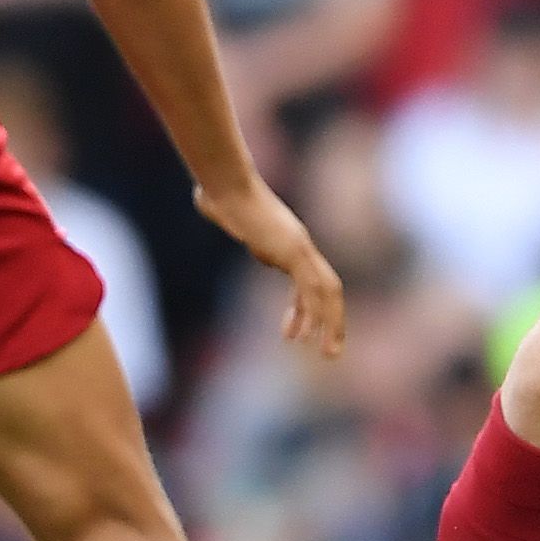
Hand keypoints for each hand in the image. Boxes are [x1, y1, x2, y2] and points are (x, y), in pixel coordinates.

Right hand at [197, 178, 345, 356]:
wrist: (225, 186)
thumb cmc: (219, 194)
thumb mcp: (222, 211)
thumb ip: (222, 214)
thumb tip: (206, 202)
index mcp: (288, 242)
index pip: (309, 282)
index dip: (304, 310)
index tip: (292, 334)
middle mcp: (300, 246)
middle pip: (328, 288)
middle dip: (333, 321)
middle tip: (330, 352)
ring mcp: (299, 247)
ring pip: (327, 291)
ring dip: (331, 324)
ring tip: (327, 354)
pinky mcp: (294, 251)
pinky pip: (311, 288)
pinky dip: (312, 314)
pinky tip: (305, 336)